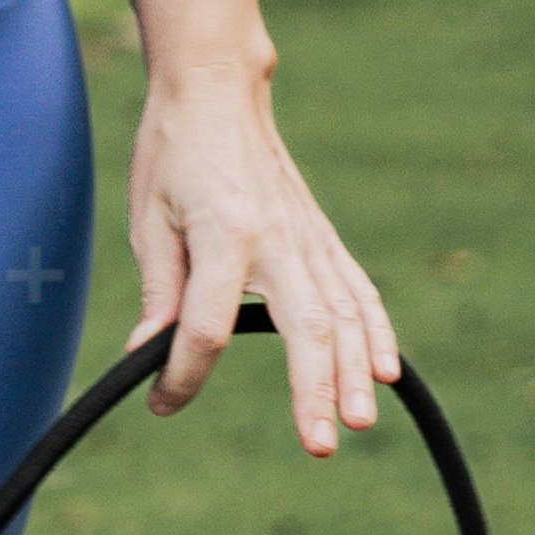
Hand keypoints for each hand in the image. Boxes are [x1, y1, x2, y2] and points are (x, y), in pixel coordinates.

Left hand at [119, 0, 398, 455]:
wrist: (219, 90)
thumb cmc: (173, 151)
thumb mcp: (148, 216)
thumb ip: (161, 288)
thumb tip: (148, 354)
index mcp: (224, 232)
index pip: (210, 324)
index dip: (184, 372)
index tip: (160, 402)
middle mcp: (278, 237)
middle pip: (305, 325)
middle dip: (313, 388)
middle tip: (318, 445)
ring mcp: (309, 236)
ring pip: (344, 313)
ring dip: (355, 370)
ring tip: (358, 421)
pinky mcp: (322, 237)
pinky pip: (358, 291)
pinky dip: (376, 333)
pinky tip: (386, 373)